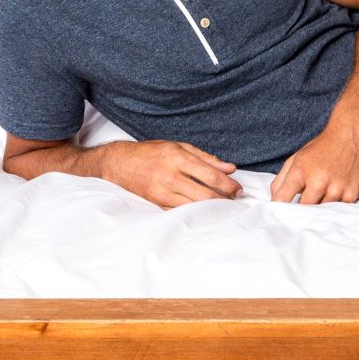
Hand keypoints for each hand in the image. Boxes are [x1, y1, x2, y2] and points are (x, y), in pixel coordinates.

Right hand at [101, 139, 241, 208]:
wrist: (120, 164)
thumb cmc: (151, 153)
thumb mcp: (179, 146)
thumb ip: (206, 158)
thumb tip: (230, 168)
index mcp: (178, 158)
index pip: (210, 175)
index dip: (228, 184)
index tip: (238, 189)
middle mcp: (171, 176)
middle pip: (204, 195)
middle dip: (224, 199)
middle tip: (235, 199)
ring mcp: (163, 193)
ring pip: (194, 206)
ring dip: (212, 208)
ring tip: (224, 205)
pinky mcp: (157, 204)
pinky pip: (181, 212)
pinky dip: (195, 212)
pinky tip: (205, 211)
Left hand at [270, 123, 358, 204]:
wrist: (350, 135)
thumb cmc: (321, 148)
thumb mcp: (296, 159)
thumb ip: (281, 180)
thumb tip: (275, 201)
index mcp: (300, 171)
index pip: (283, 199)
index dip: (279, 208)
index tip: (280, 212)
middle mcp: (318, 181)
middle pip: (303, 209)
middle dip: (301, 208)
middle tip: (304, 202)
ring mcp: (336, 189)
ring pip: (321, 211)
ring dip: (320, 206)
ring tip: (324, 191)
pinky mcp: (351, 194)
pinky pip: (338, 210)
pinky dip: (335, 204)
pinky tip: (337, 190)